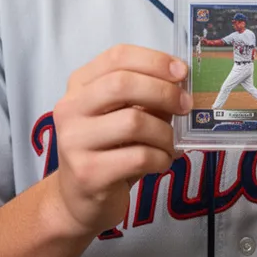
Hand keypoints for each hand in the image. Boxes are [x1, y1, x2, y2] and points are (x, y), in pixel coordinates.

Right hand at [49, 45, 189, 237]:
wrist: (80, 200)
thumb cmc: (109, 150)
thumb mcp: (122, 115)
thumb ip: (145, 97)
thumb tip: (181, 87)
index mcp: (80, 85)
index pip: (117, 56)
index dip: (154, 60)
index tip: (181, 71)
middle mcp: (70, 108)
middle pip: (123, 84)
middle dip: (163, 92)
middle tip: (186, 105)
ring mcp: (74, 141)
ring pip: (134, 122)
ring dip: (165, 133)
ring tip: (170, 143)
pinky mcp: (88, 173)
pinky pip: (138, 156)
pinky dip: (161, 158)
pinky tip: (161, 162)